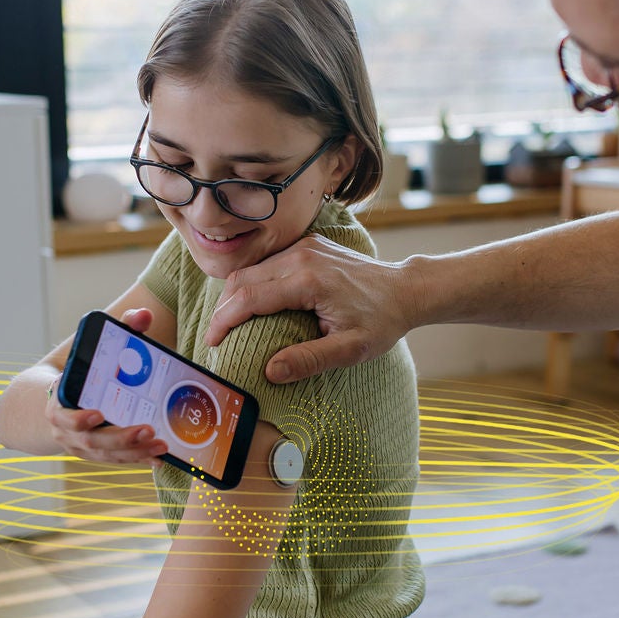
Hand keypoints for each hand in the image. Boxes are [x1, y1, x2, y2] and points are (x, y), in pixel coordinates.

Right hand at [46, 308, 169, 462]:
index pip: (63, 415)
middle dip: (120, 437)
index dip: (77, 418)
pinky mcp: (96, 454)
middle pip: (91, 440)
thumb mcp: (93, 348)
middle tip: (148, 428)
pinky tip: (158, 457)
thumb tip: (143, 315)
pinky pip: (116, 460)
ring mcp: (81, 446)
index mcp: (58, 403)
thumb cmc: (81, 370)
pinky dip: (137, 459)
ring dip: (134, 451)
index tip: (97, 413)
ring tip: (161, 444)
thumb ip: (120, 328)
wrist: (57, 400)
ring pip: (106, 454)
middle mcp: (66, 430)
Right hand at [202, 235, 413, 381]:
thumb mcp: (351, 349)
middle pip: (242, 279)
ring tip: (230, 324)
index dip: (223, 321)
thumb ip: (310, 360)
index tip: (212, 343)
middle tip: (216, 337)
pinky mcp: (308, 245)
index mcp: (307, 280)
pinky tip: (253, 306)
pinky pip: (269, 262)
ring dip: (236, 295)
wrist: (406, 289)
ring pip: (252, 269)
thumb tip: (269, 372)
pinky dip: (254, 283)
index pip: (248, 298)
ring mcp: (304, 246)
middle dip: (223, 309)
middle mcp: (301, 256)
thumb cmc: (382, 321)